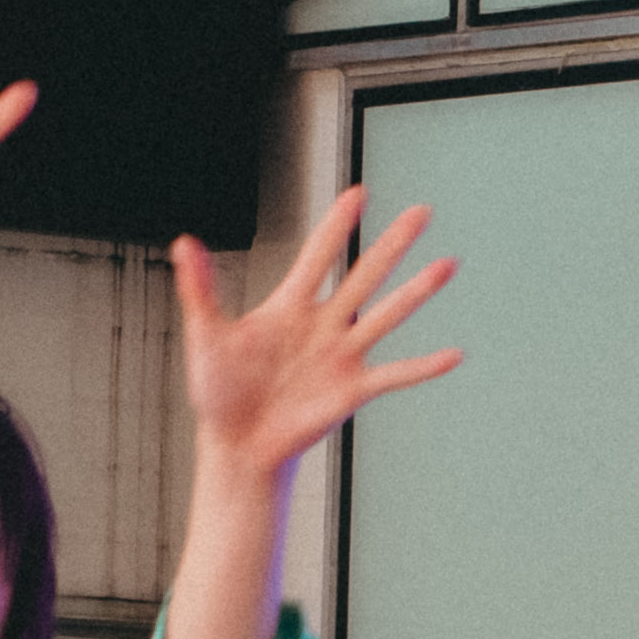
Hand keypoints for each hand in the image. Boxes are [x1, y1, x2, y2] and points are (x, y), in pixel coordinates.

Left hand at [175, 188, 462, 478]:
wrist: (238, 445)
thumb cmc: (218, 392)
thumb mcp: (206, 335)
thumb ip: (200, 289)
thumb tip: (184, 243)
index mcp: (290, 306)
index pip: (319, 255)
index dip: (337, 225)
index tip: (358, 193)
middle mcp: (324, 324)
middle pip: (366, 273)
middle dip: (394, 242)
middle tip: (422, 212)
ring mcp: (343, 355)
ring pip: (388, 314)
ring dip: (419, 290)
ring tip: (448, 264)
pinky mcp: (353, 390)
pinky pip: (395, 375)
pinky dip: (424, 367)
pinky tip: (453, 355)